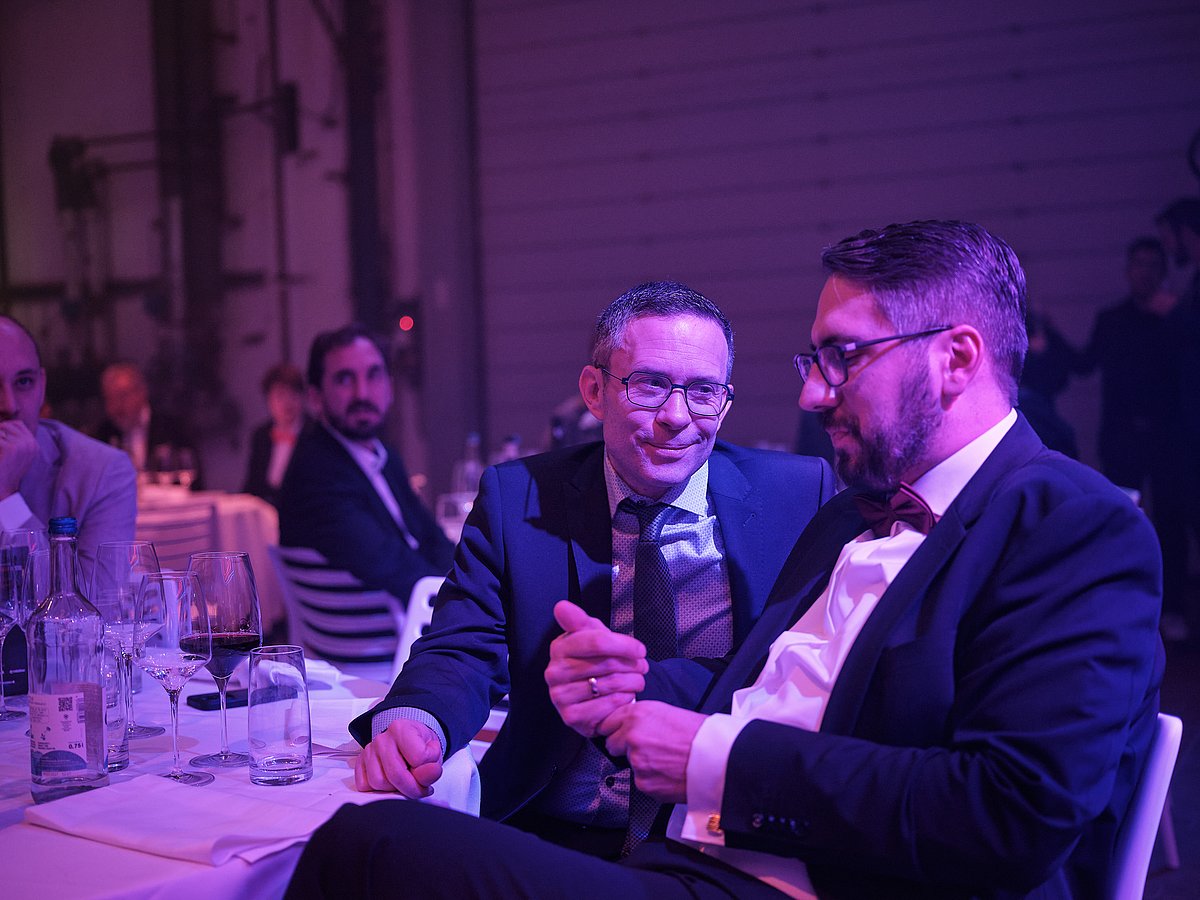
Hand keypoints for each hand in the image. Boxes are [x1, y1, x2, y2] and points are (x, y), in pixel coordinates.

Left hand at [0, 419, 36, 498]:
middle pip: (9, 424)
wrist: (2, 488)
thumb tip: (3, 424)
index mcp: (33, 445)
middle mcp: (30, 443)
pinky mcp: (11, 447)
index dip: (4, 428)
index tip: (0, 441)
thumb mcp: (13, 454)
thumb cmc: (4, 470)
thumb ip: (14, 439)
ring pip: (1, 428)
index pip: (17, 424)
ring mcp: (22, 445)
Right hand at [353, 718, 443, 796]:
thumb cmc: (420, 746)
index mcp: (401, 729)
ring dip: (394, 789)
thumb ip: (432, 766)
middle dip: (411, 788)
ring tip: (404, 782)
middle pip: (395, 775)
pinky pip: (364, 786)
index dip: (427, 769)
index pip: (418, 758)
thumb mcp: (433, 753)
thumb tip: (432, 773)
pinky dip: (378, 790)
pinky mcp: (360, 764)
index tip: (431, 767)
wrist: (409, 741)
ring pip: (378, 782)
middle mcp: (381, 738)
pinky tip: (390, 783)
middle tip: (421, 788)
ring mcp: (368, 751)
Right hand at [545, 600, 647, 737]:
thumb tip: (561, 606)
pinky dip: (623, 700)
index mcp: (559, 648)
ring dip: (632, 682)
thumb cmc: (592, 661)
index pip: (597, 642)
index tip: (641, 650)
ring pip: (609, 685)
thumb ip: (579, 620)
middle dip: (632, 665)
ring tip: (638, 680)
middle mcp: (554, 672)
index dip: (624, 645)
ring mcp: (560, 696)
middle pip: (606, 664)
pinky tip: (626, 696)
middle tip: (643, 667)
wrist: (590, 696)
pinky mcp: (570, 717)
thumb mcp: (590, 636)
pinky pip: (607, 706)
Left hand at [598, 701, 704, 803]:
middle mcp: (631, 736)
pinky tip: (668, 771)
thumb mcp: (665, 712)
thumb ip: (640, 718)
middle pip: (611, 744)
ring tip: (664, 759)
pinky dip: (651, 778)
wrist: (716, 757)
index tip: (619, 732)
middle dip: (624, 746)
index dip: (615, 728)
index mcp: (637, 714)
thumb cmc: (699, 733)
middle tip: (647, 747)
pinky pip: (640, 780)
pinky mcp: (643, 782)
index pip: (606, 722)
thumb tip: (626, 725)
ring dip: (641, 763)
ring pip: (628, 763)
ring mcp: (636, 761)